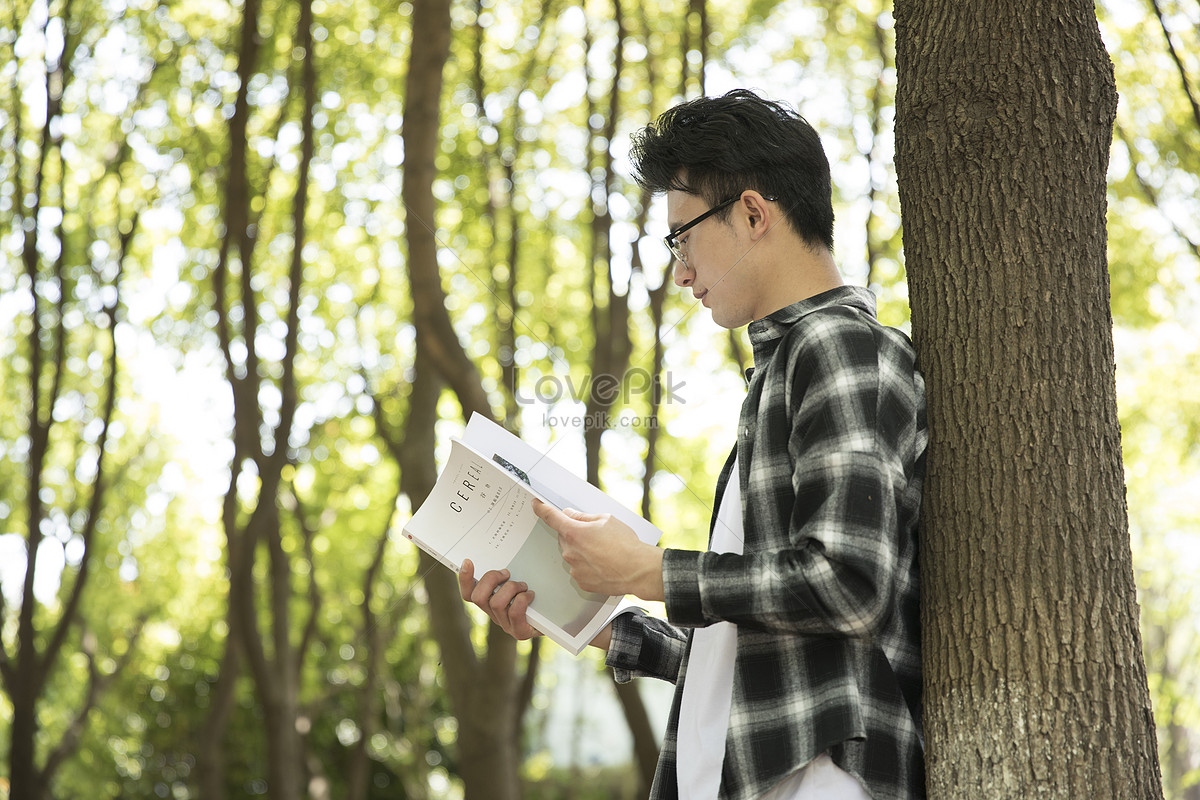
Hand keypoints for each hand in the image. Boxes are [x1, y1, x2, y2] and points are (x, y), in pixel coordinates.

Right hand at [457, 559, 541, 640]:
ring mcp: (505, 625)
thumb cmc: (535, 596)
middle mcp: (493, 615)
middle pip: (478, 597)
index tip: (468, 561)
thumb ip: (508, 573)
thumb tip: (504, 553)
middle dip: (491, 579)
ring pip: (497, 603)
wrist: (555, 618)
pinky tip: (531, 595)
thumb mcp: (519, 581)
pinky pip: (514, 612)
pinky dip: (523, 599)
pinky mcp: (519, 632)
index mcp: (489, 602)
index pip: (468, 594)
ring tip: (523, 586)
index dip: (465, 579)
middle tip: (506, 573)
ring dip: (511, 588)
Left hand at [533, 499, 664, 601]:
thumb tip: (570, 515)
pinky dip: (588, 565)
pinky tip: (603, 564)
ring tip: (604, 552)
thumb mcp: (606, 520)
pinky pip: (579, 569)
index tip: (536, 504)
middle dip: (575, 534)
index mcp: (574, 533)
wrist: (638, 570)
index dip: (541, 508)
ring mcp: (574, 569)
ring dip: (582, 551)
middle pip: (564, 537)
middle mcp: (570, 552)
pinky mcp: (581, 582)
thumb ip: (584, 517)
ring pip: (572, 554)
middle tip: (595, 535)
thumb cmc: (625, 544)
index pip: (551, 517)